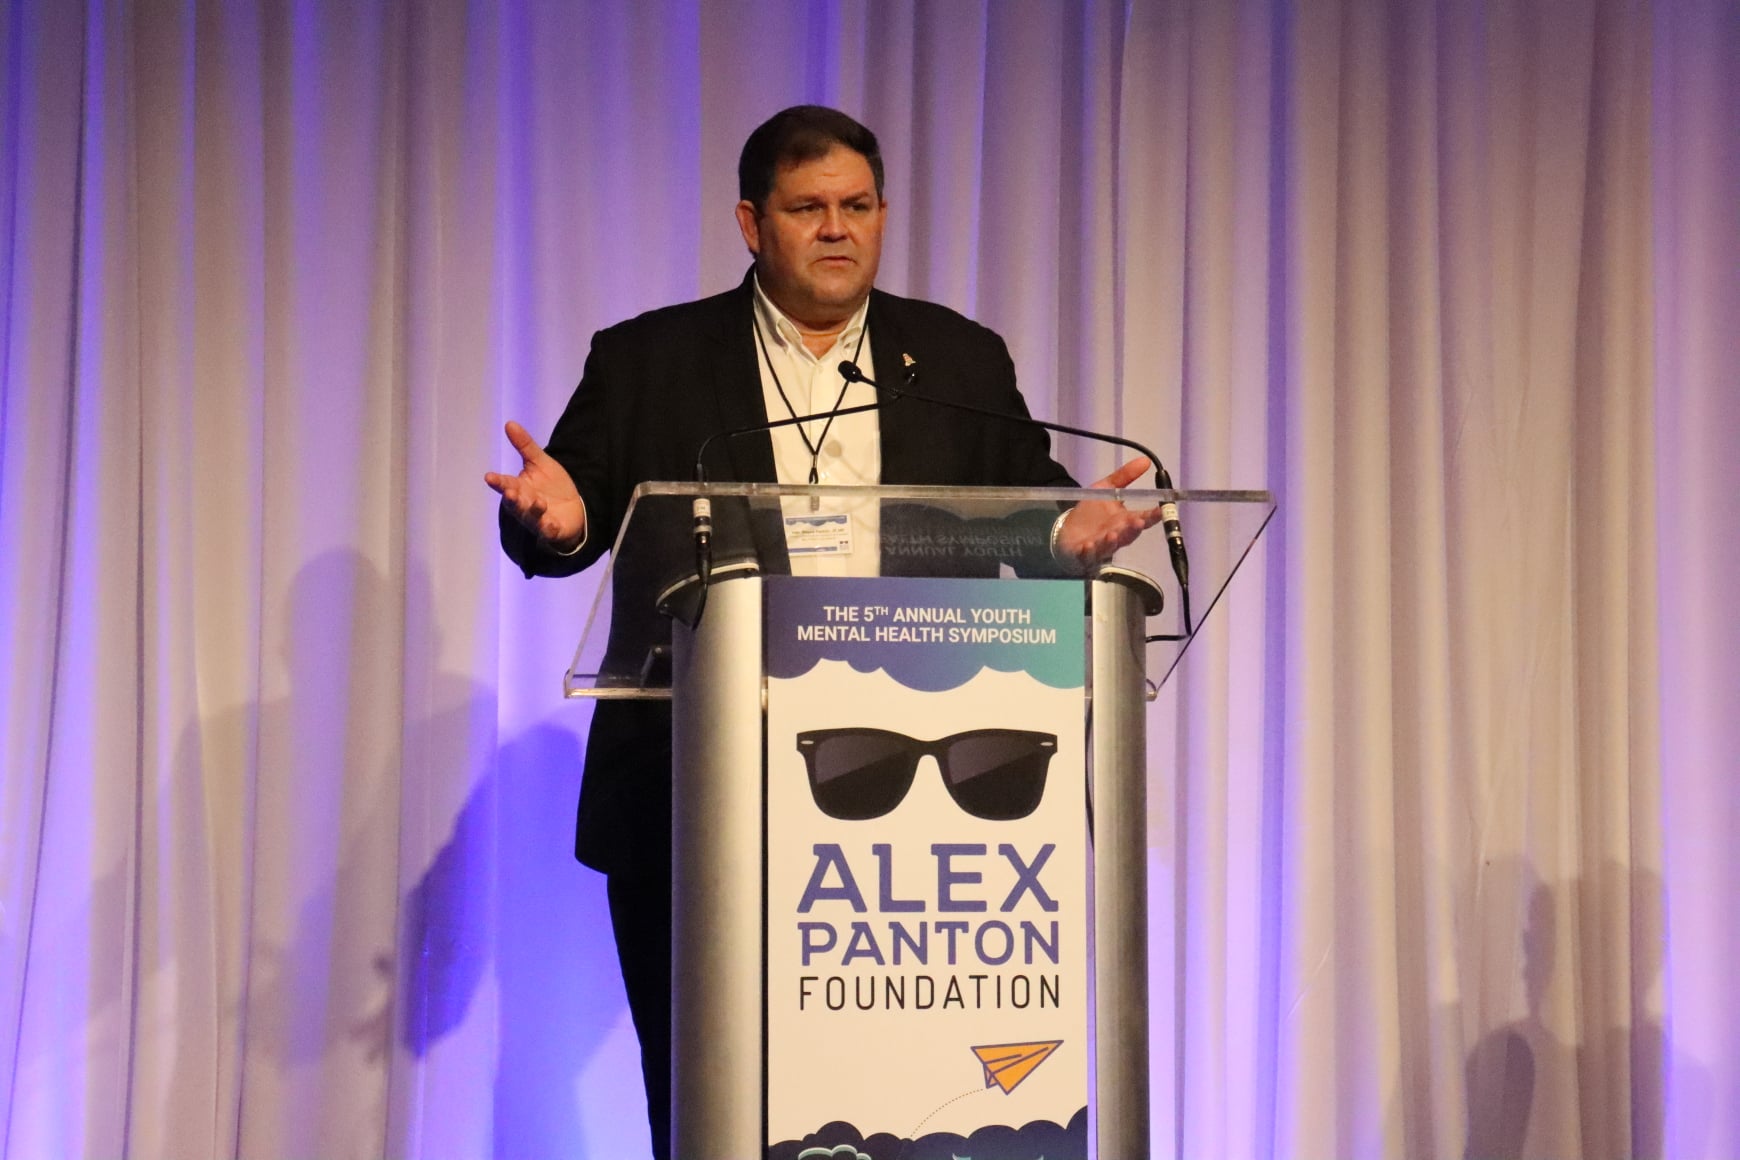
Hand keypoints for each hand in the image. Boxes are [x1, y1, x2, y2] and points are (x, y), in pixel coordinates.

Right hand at [484, 421, 585, 551]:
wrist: (572, 509)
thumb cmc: (551, 486)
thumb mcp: (540, 462)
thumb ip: (525, 446)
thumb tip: (509, 423)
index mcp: (519, 488)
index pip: (505, 484)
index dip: (498, 482)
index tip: (489, 477)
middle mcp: (524, 505)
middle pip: (515, 503)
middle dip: (512, 499)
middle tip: (510, 493)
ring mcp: (537, 519)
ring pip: (531, 518)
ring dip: (533, 511)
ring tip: (539, 503)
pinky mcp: (552, 530)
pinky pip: (548, 532)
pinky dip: (548, 529)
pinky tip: (550, 525)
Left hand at [1054, 456, 1164, 567]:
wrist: (1068, 528)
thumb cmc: (1091, 511)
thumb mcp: (1106, 488)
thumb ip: (1124, 476)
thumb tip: (1146, 461)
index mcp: (1125, 520)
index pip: (1143, 519)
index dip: (1153, 516)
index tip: (1162, 510)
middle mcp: (1116, 535)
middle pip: (1128, 535)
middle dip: (1133, 530)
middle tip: (1138, 522)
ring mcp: (1101, 546)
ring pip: (1109, 546)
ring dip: (1111, 542)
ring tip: (1112, 534)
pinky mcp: (1084, 553)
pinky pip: (1087, 555)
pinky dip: (1089, 551)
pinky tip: (1088, 545)